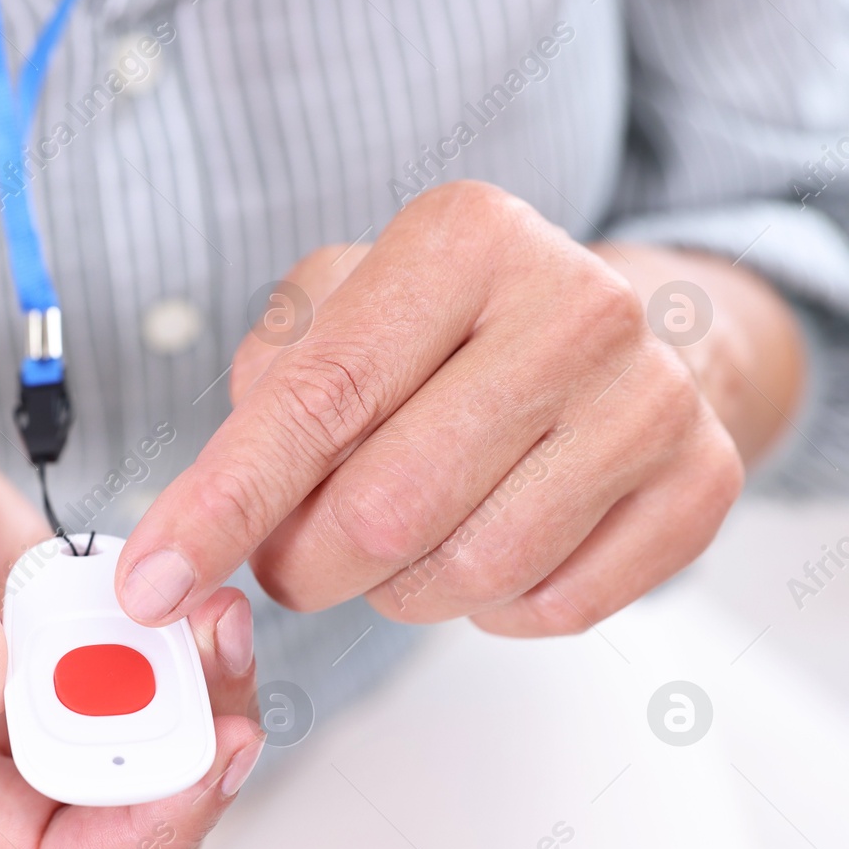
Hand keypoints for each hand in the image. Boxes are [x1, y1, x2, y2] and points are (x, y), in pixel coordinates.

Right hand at [0, 363, 263, 848]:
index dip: (127, 836)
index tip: (191, 772)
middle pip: (112, 797)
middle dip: (188, 759)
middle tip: (230, 681)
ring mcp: (8, 654)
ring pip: (133, 716)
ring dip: (197, 685)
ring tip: (222, 614)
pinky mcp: (33, 587)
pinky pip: (125, 628)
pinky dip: (171, 617)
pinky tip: (191, 575)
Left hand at [118, 181, 803, 635]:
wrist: (615, 338)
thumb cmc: (447, 334)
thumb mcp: (341, 311)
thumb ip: (266, 389)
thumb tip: (199, 522)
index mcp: (466, 239)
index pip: (317, 400)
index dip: (219, 508)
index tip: (148, 587)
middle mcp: (577, 306)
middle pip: (386, 509)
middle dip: (304, 565)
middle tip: (289, 562)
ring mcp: (651, 399)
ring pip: (468, 573)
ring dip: (397, 590)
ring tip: (398, 542)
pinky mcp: (700, 485)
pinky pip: (550, 608)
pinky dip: (489, 607)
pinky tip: (487, 544)